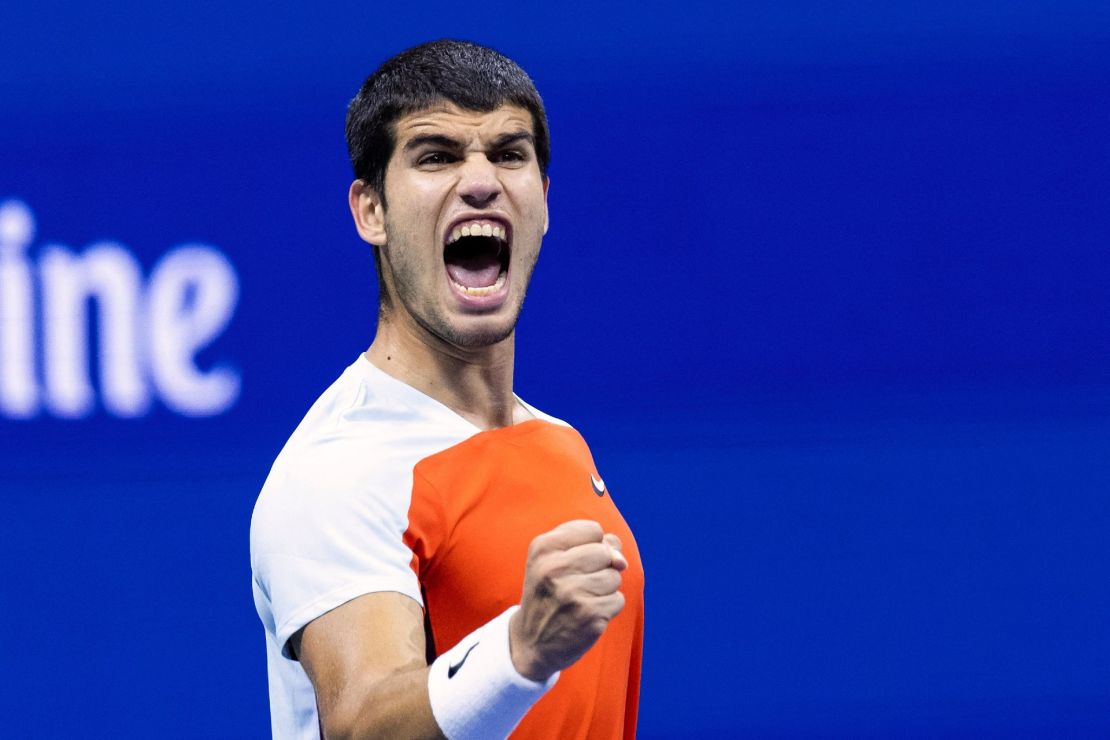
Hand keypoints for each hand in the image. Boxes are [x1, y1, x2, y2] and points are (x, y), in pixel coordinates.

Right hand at [509, 520, 627, 681]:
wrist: (530, 642)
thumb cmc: (549, 593)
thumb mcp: (556, 560)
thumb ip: (593, 545)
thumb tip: (621, 560)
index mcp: (543, 548)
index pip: (593, 530)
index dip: (592, 546)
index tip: (573, 563)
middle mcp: (553, 569)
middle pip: (605, 552)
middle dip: (600, 568)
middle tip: (576, 585)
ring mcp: (571, 593)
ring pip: (614, 576)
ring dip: (605, 590)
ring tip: (581, 600)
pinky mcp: (588, 615)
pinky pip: (618, 600)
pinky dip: (608, 608)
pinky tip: (587, 615)